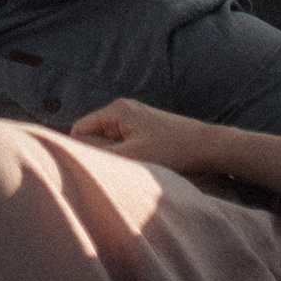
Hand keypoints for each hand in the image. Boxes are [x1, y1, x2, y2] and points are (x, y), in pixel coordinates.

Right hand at [68, 97, 222, 175]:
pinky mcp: (145, 128)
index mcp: (116, 110)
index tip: (87, 171)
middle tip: (115, 171)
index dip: (80, 151)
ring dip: (115, 157)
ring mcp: (135, 118)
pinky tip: (140, 166)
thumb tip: (73, 152)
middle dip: (100, 155)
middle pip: (94, 135)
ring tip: (131, 169)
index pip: (80, 129)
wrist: (207, 146)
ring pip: (110, 142)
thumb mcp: (132, 155)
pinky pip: (124, 143)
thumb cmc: (172, 149)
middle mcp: (123, 109)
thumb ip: (101, 154)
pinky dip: (127, 156)